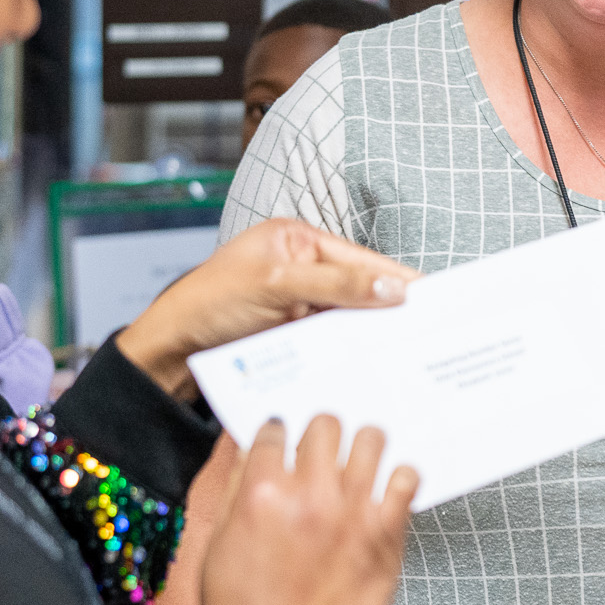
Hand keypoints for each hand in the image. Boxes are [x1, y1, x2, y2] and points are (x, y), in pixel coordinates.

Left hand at [116, 219, 419, 394]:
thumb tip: (393, 289)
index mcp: (298, 240)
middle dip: (392, 307)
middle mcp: (303, 268)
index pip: (360, 259)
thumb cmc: (208, 303)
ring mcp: (300, 303)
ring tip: (413, 350)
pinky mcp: (296, 334)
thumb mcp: (274, 285)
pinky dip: (355, 350)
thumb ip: (335, 285)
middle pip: (361, 288)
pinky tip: (377, 363)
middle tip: (433, 327)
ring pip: (351, 317)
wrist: (170, 351)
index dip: (398, 277)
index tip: (434, 293)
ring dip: (375, 333)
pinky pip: (335, 340)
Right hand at [199, 415, 418, 604]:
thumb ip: (236, 487)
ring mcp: (352, 514)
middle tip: (323, 452)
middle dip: (321, 435)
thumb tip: (253, 448)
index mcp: (260, 492)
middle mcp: (309, 494)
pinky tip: (389, 490)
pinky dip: (399, 478)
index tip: (285, 442)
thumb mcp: (216, 543)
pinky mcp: (386, 538)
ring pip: (371, 439)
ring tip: (360, 464)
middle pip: (326, 424)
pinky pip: (407, 480)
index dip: (278, 433)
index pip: (275, 429)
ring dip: (363, 447)